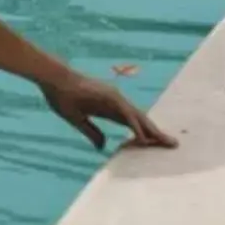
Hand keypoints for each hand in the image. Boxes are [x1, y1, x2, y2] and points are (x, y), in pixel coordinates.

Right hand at [38, 67, 175, 152]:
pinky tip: (143, 139)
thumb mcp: (77, 120)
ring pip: (138, 117)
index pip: (132, 124)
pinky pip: (126, 115)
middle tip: (173, 144)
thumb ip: (91, 132)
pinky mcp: (109, 97)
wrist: (52, 79)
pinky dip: (135, 127)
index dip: (145, 134)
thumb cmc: (61, 96)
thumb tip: (102, 146)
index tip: (155, 145)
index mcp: (108, 108)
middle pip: (141, 120)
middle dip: (156, 133)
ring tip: (166, 143)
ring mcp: (114, 98)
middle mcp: (116, 101)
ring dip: (152, 130)